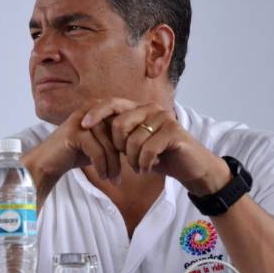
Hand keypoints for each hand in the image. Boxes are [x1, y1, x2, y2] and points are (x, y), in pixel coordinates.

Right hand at [22, 100, 121, 190]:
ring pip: (108, 146)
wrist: (47, 161)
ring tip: (112, 180)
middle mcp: (91, 109)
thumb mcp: (99, 143)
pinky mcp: (75, 132)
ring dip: (112, 166)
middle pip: (117, 136)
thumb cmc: (74, 153)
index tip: (130, 165)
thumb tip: (140, 147)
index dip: (129, 146)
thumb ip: (116, 139)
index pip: (124, 126)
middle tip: (120, 177)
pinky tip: (101, 176)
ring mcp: (82, 120)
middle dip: (120, 159)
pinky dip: (102, 166)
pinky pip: (97, 152)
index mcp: (99, 107)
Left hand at [80, 98, 230, 194]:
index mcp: (140, 109)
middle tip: (127, 159)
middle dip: (118, 147)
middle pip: (119, 124)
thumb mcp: (134, 145)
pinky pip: (147, 150)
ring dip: (132, 160)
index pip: (112, 103)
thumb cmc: (160, 156)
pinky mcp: (174, 132)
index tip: (82, 125)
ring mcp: (164, 118)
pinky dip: (143, 164)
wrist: (191, 168)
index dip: (96, 113)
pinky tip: (147, 168)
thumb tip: (91, 129)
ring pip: (133, 140)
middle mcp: (151, 109)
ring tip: (139, 166)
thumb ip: (119, 136)